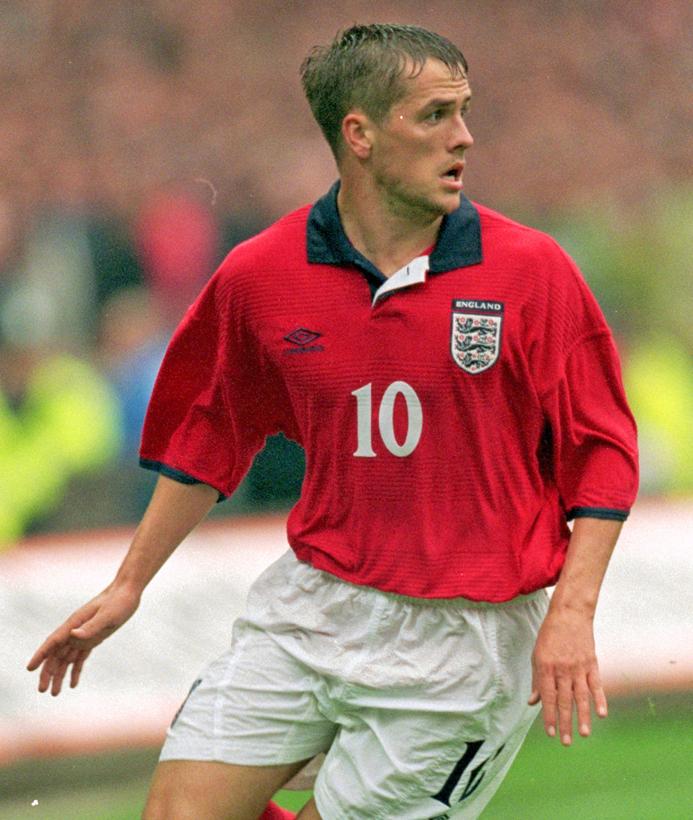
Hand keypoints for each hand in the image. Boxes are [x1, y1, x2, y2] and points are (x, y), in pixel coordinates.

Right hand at [26, 584, 139, 695]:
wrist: (127, 591)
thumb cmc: (118, 601)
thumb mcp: (108, 615)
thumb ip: (92, 626)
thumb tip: (72, 635)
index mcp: (75, 623)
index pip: (53, 642)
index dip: (40, 655)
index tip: (29, 668)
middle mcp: (76, 630)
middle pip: (56, 654)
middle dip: (48, 672)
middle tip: (42, 690)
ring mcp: (84, 635)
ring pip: (67, 658)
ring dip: (59, 675)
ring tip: (54, 693)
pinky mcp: (93, 638)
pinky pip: (80, 657)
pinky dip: (75, 670)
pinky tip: (73, 684)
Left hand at [528, 608, 606, 744]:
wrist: (569, 614)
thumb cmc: (550, 635)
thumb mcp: (537, 654)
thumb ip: (537, 680)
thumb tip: (533, 703)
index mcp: (546, 666)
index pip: (548, 696)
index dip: (548, 716)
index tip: (550, 732)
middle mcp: (562, 669)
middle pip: (564, 700)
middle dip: (564, 722)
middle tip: (566, 741)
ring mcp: (578, 666)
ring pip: (581, 696)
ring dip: (583, 716)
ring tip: (583, 734)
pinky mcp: (592, 663)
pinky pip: (596, 684)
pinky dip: (600, 699)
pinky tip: (601, 714)